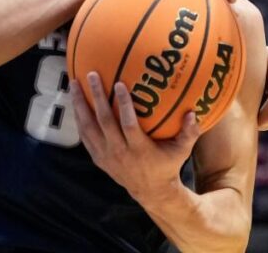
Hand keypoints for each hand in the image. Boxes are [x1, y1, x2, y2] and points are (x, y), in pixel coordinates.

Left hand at [72, 71, 200, 203]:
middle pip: (103, 122)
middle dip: (96, 97)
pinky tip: (76, 102)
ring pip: (88, 127)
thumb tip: (193, 113)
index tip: (119, 84)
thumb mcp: (182, 151)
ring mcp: (105, 155)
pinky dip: (79, 119)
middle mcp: (118, 152)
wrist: (151, 191)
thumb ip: (189, 133)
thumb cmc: (167, 165)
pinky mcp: (97, 158)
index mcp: (138, 149)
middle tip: (91, 75)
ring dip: (80, 105)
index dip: (123, 104)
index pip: (128, 124)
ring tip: (74, 84)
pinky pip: (84, 136)